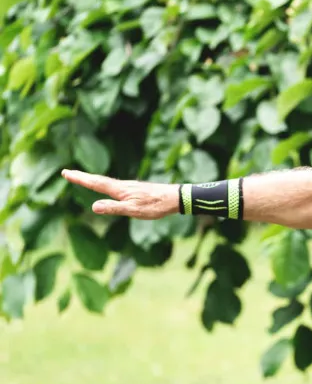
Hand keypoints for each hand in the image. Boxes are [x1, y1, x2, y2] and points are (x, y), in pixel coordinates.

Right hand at [61, 169, 179, 219]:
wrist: (174, 198)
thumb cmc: (155, 206)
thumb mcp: (133, 210)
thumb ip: (114, 208)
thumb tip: (93, 206)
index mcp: (119, 189)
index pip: (95, 183)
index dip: (80, 179)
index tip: (65, 173)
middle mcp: (122, 185)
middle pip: (98, 180)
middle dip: (82, 177)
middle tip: (67, 172)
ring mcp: (129, 186)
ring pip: (106, 182)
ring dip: (92, 180)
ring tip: (82, 178)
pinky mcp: (136, 189)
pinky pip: (114, 185)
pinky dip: (104, 184)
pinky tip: (108, 187)